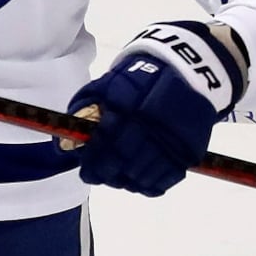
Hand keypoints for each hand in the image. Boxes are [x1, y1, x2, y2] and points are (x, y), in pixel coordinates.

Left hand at [59, 21, 247, 195]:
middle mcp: (152, 126)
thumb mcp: (109, 83)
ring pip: (143, 176)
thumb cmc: (141, 78)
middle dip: (105, 173)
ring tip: (117, 177)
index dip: (93, 161)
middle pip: (123, 163)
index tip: (86, 169)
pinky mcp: (190, 151)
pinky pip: (166, 180)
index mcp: (130, 107)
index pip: (106, 144)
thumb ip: (85, 109)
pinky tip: (139, 181)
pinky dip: (150, 185)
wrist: (189, 69)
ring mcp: (173, 141)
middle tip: (96, 175)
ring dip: (126, 181)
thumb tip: (66, 143)